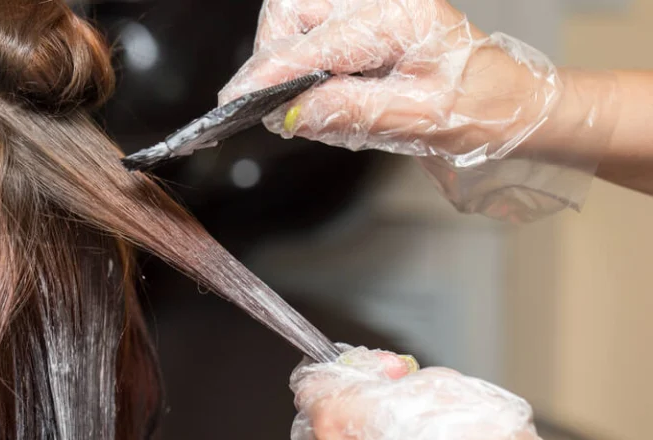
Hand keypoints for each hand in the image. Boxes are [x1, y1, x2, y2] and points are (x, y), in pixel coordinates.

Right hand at [221, 0, 558, 162]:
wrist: (507, 103)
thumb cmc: (480, 109)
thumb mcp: (421, 121)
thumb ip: (354, 113)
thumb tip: (293, 114)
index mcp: (399, 18)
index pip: (314, 43)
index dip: (270, 75)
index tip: (236, 101)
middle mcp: (381, 2)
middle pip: (293, 10)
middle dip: (271, 55)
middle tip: (270, 104)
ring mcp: (371, 7)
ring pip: (296, 15)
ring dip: (283, 56)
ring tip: (298, 102)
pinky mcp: (364, 21)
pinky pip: (312, 29)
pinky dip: (301, 60)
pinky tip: (317, 92)